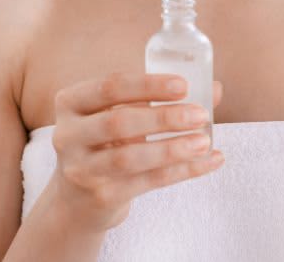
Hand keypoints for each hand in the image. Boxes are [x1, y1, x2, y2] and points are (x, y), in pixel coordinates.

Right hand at [50, 72, 223, 233]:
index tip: (183, 85)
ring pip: (130, 158)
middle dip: (164, 118)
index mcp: (71, 101)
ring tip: (204, 141)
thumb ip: (162, 98)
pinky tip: (208, 162)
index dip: (149, 85)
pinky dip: (181, 171)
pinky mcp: (100, 197)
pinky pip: (146, 183)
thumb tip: (215, 89)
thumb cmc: (108, 141)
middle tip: (199, 114)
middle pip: (119, 122)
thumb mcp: (124, 113)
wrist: (79, 198)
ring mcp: (81, 169)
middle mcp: (68, 134)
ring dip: (172, 148)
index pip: (111, 86)